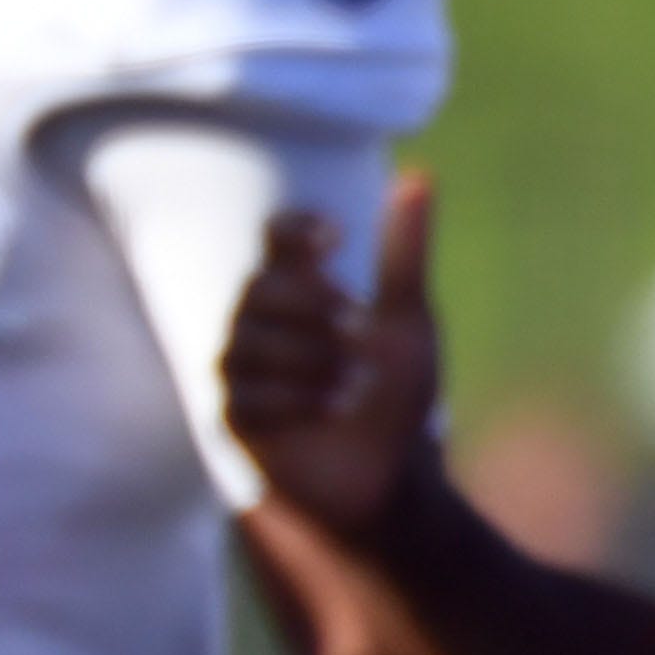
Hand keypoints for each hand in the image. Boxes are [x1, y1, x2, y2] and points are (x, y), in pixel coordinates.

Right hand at [221, 172, 443, 549]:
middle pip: (261, 289)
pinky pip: (246, 395)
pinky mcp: (236, 417)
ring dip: (310, 361)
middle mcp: (263, 323)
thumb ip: (404, 254)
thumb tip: (418, 176)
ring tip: (353, 386)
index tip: (337, 241)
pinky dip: (294, 401)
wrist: (387, 478)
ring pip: (250, 343)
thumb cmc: (396, 396)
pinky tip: (329, 411)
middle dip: (312, 309)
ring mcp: (244, 370)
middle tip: (360, 330)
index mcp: (302, 290)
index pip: (276, 238)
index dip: (294, 231)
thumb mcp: (409, 322)